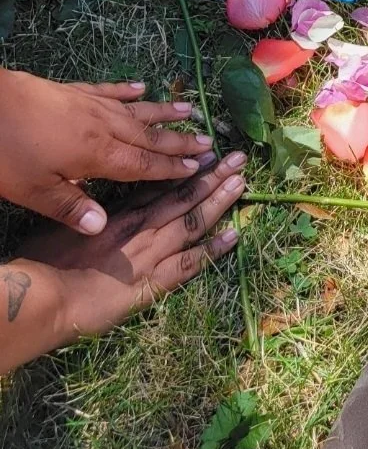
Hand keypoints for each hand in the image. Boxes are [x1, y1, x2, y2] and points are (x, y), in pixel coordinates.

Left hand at [0, 69, 211, 233]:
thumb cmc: (7, 152)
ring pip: (136, 110)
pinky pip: (109, 90)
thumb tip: (102, 227)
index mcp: (96, 154)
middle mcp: (102, 126)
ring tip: (190, 110)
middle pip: (148, 136)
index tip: (200, 167)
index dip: (172, 168)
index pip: (143, 164)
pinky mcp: (72, 91)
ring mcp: (89, 104)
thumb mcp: (32, 190)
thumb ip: (70, 207)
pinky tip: (142, 87)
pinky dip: (128, 91)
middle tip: (209, 140)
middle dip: (180, 140)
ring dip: (164, 112)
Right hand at [17, 154, 245, 354]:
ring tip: (242, 182)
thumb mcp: (64, 224)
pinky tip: (236, 236)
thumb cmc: (45, 261)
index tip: (206, 154)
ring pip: (193, 221)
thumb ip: (85, 212)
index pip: (160, 186)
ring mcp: (151, 253)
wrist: (46, 295)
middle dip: (213, 176)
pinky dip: (214, 250)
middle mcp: (141, 227)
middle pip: (183, 196)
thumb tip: (91, 203)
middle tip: (239, 158)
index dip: (185, 170)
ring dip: (219, 201)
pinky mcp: (154, 282)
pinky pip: (191, 264)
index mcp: (120, 213)